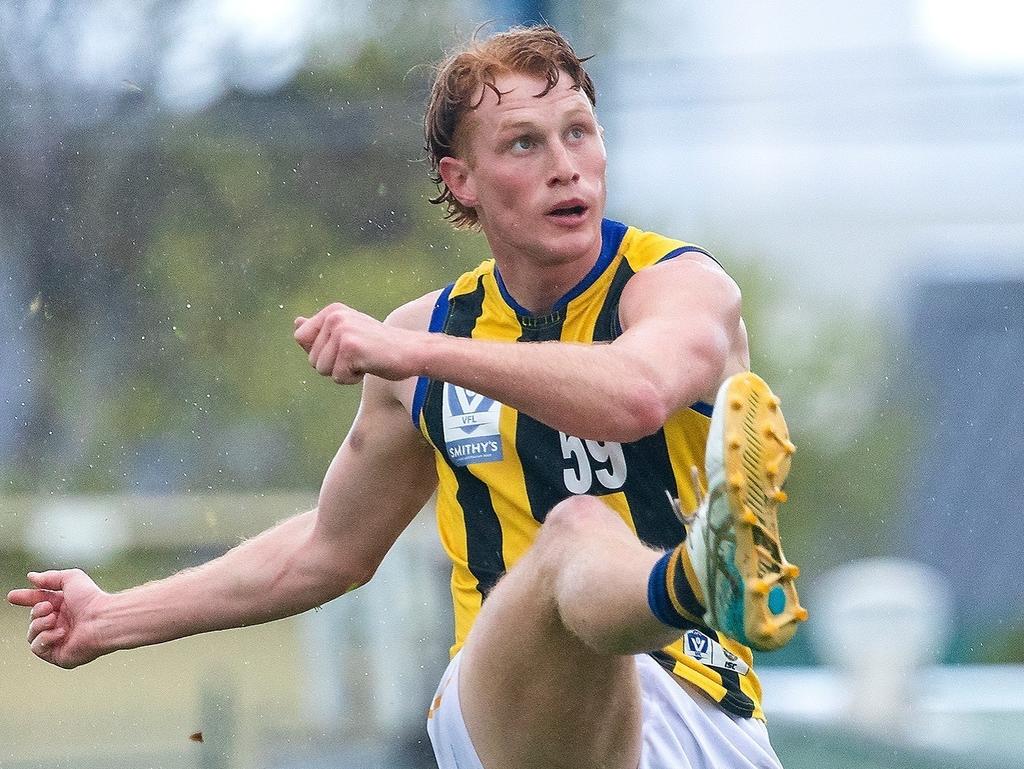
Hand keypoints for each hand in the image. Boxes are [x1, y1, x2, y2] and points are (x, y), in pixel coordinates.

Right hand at [7, 569, 107, 668]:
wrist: (103, 619)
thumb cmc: (92, 599)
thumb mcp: (71, 579)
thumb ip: (50, 578)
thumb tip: (32, 577)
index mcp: (64, 607)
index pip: (39, 603)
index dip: (26, 599)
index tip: (12, 596)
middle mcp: (62, 624)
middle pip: (33, 619)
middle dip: (36, 611)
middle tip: (48, 607)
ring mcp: (60, 641)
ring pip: (32, 635)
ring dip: (39, 624)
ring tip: (54, 619)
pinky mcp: (59, 655)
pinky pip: (38, 648)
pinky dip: (45, 638)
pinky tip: (60, 632)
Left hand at [293, 302, 417, 383]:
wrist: (411, 352)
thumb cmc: (379, 347)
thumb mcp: (347, 334)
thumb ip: (320, 331)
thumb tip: (296, 322)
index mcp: (332, 310)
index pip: (301, 338)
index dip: (321, 352)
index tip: (345, 348)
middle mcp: (335, 316)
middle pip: (311, 358)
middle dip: (333, 365)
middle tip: (358, 356)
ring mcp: (342, 331)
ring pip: (322, 369)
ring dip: (342, 373)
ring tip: (363, 360)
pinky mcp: (350, 348)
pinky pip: (337, 377)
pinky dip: (352, 379)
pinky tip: (369, 365)